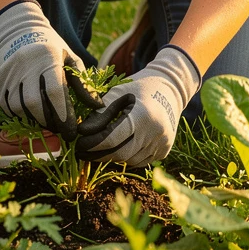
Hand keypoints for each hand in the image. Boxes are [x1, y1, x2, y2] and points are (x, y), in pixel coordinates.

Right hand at [0, 0, 99, 136]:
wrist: (20, 31)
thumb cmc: (52, 48)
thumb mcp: (71, 59)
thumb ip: (83, 83)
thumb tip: (96, 106)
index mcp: (48, 58)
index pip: (55, 91)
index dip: (64, 114)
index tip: (72, 130)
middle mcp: (25, 65)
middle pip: (34, 103)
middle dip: (48, 121)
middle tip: (59, 129)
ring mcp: (8, 73)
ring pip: (18, 107)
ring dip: (34, 120)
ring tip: (47, 122)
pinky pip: (6, 105)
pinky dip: (19, 115)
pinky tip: (31, 115)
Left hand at [74, 44, 200, 165]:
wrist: (170, 91)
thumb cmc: (139, 88)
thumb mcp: (118, 93)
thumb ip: (100, 113)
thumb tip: (82, 133)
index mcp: (143, 115)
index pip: (111, 139)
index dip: (91, 143)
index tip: (78, 142)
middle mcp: (155, 133)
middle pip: (119, 154)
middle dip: (97, 154)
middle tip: (81, 150)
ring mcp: (162, 144)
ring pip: (128, 160)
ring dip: (110, 156)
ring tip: (98, 147)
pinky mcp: (164, 152)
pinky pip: (138, 161)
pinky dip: (125, 156)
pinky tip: (118, 146)